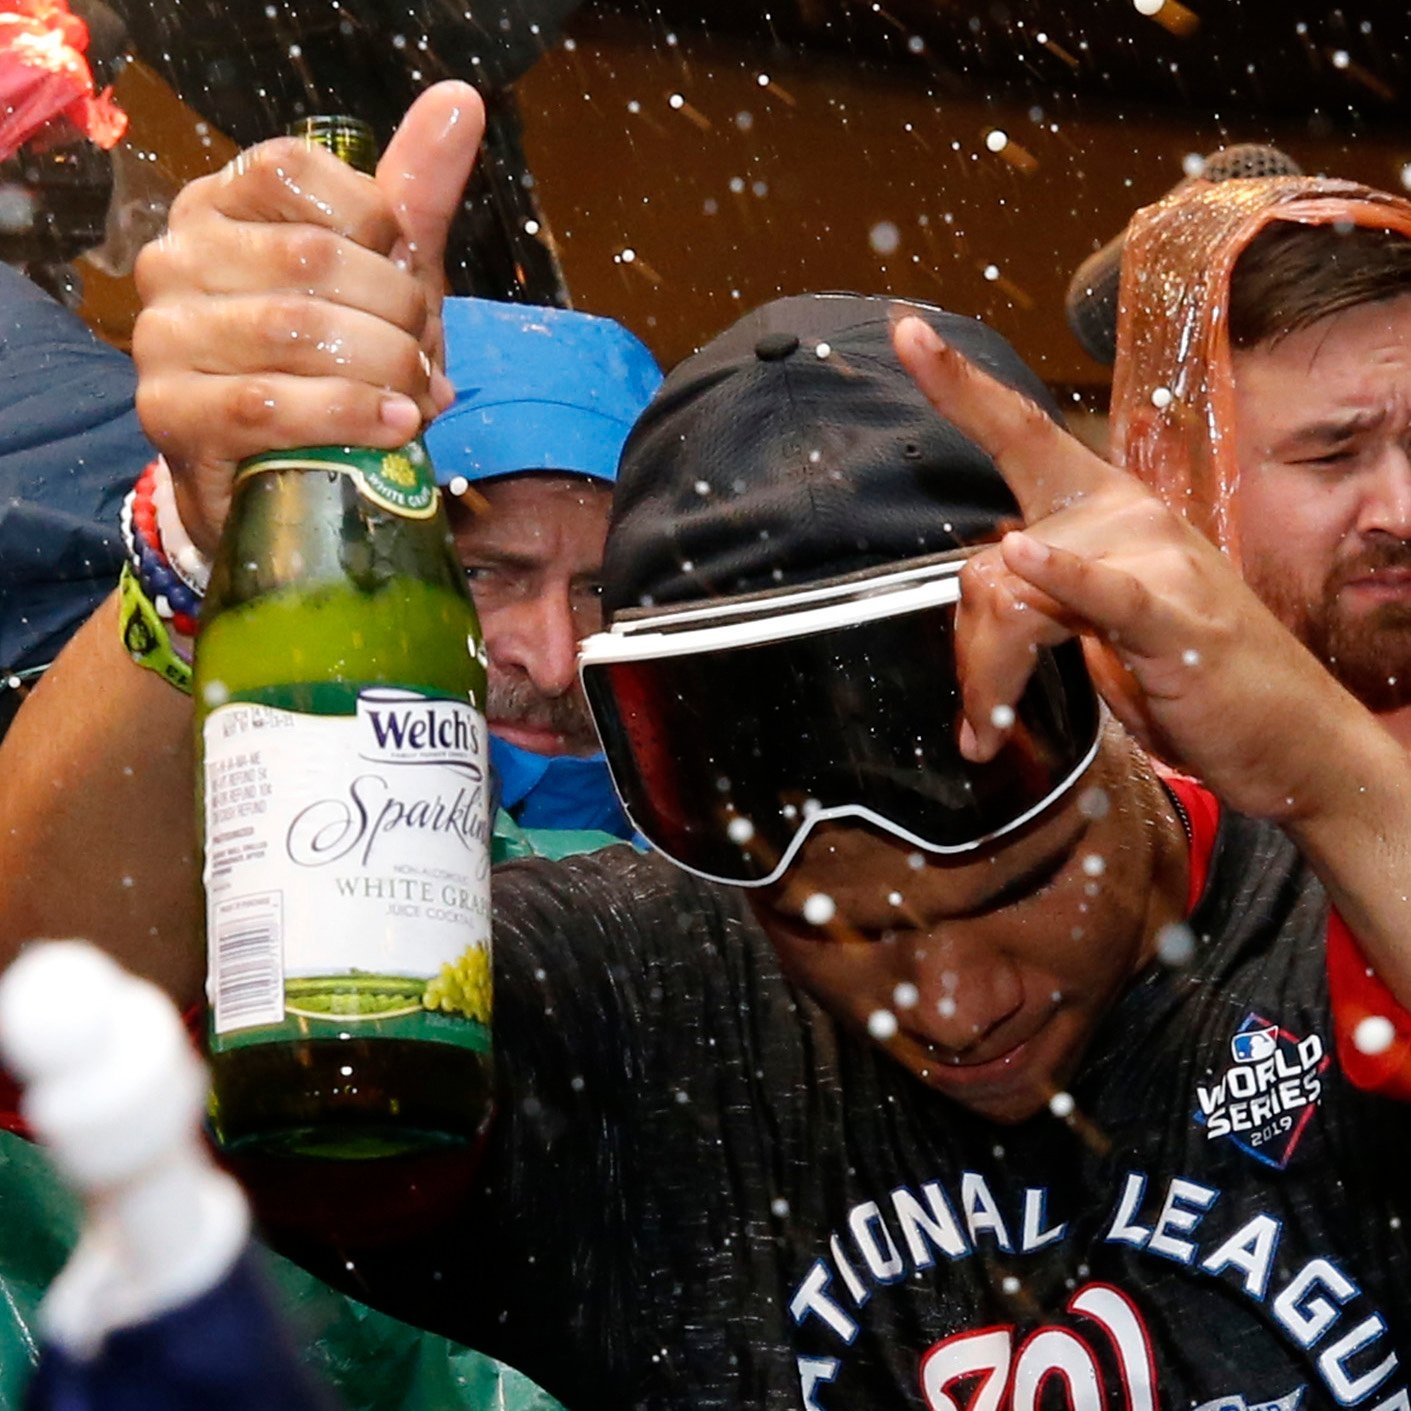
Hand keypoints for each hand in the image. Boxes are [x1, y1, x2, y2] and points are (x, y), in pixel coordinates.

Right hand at [132, 81, 485, 553]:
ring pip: (293, 330)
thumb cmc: (334, 363)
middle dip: (396, 317)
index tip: (407, 281)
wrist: (277, 473)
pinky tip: (391, 427)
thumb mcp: (384, 277)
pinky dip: (347, 416)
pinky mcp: (167, 410)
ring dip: (381, 371)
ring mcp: (162, 333)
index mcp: (221, 205)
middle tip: (423, 361)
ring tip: (414, 400)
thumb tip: (460, 103)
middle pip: (311, 257)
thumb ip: (414, 197)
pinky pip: (266, 403)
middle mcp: (177, 257)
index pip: (297, 172)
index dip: (378, 230)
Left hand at [892, 313, 1365, 825]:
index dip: (959, 385)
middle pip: (988, 566)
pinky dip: (1060, 574)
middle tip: (978, 718)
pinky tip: (1023, 552)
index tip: (907, 332)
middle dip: (968, 652)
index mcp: (1104, 507)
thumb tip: (976, 619)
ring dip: (990, 678)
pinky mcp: (1174, 615)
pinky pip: (1099, 588)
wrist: (1292, 735)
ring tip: (990, 729)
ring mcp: (1153, 559)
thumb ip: (1037, 603)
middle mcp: (1125, 515)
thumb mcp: (1098, 629)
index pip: (1020, 434)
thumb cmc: (1192, 674)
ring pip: (1016, 598)